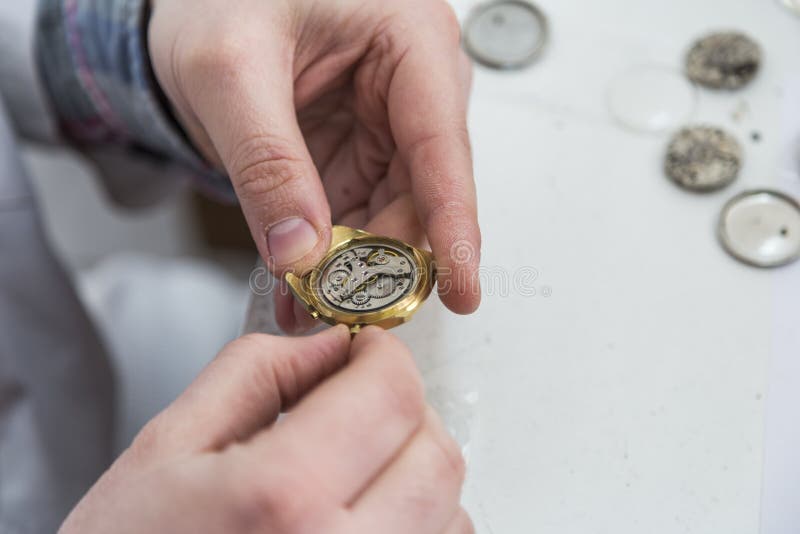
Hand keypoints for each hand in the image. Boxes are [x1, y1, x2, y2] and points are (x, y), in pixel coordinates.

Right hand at [61, 327, 471, 533]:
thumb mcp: (167, 448)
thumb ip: (255, 374)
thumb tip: (326, 346)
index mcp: (282, 498)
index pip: (391, 394)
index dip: (384, 356)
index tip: (367, 352)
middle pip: (436, 455)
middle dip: (404, 410)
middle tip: (359, 404)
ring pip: (449, 511)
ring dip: (413, 472)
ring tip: (353, 470)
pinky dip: (417, 524)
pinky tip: (362, 517)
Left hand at [148, 0, 480, 331]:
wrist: (187, 9)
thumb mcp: (230, 71)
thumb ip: (267, 162)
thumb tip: (301, 249)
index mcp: (408, 38)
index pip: (442, 145)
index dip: (454, 224)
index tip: (461, 289)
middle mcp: (412, 83)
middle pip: (423, 190)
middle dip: (386, 255)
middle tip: (348, 305)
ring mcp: (385, 122)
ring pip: (392, 211)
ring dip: (356, 263)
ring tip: (313, 300)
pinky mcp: (358, 150)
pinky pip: (357, 213)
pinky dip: (331, 253)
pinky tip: (303, 281)